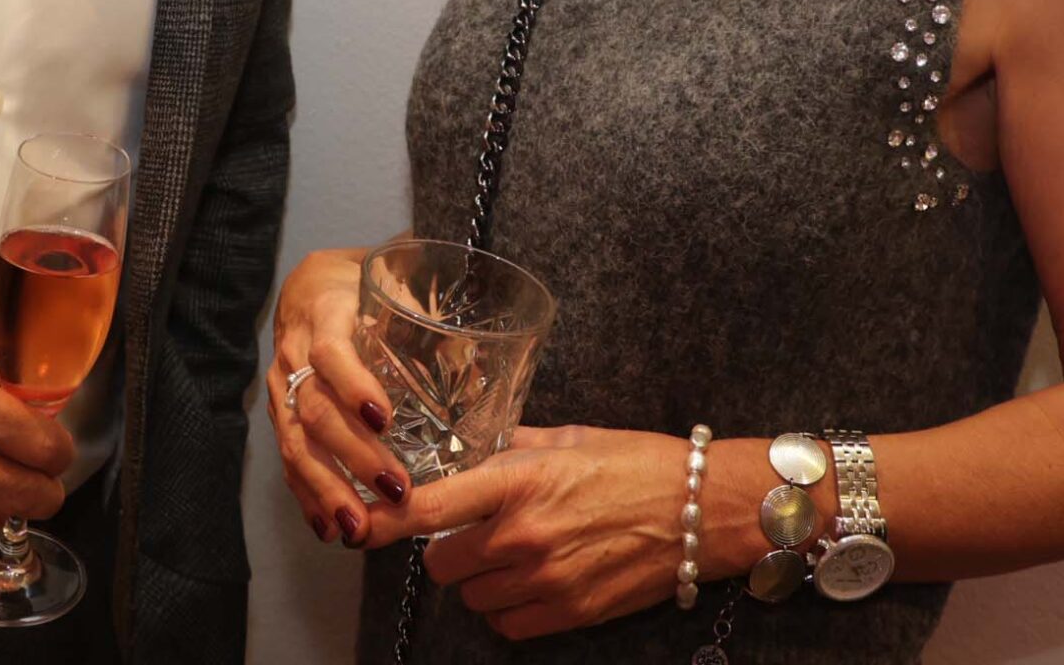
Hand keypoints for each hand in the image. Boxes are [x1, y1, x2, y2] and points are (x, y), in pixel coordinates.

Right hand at [265, 244, 407, 547]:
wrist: (306, 289)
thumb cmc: (362, 290)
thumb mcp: (392, 288)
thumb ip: (428, 324)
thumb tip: (485, 372)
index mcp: (325, 315)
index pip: (330, 352)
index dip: (353, 386)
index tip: (385, 419)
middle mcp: (295, 354)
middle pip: (315, 409)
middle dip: (354, 455)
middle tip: (396, 490)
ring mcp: (282, 389)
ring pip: (296, 443)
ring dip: (328, 490)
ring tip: (358, 527)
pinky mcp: (280, 416)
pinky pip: (289, 460)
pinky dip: (308, 497)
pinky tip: (329, 528)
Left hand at [358, 426, 693, 641]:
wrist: (703, 510)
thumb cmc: (639, 462)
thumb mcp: (570, 437)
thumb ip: (512, 446)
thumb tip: (469, 448)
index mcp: (520, 479)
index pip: (431, 507)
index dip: (385, 519)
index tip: (359, 523)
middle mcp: (525, 534)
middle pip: (442, 562)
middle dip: (449, 547)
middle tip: (472, 530)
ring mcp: (547, 579)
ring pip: (472, 597)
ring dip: (479, 580)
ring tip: (510, 554)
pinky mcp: (569, 612)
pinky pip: (507, 624)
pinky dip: (507, 609)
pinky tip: (529, 582)